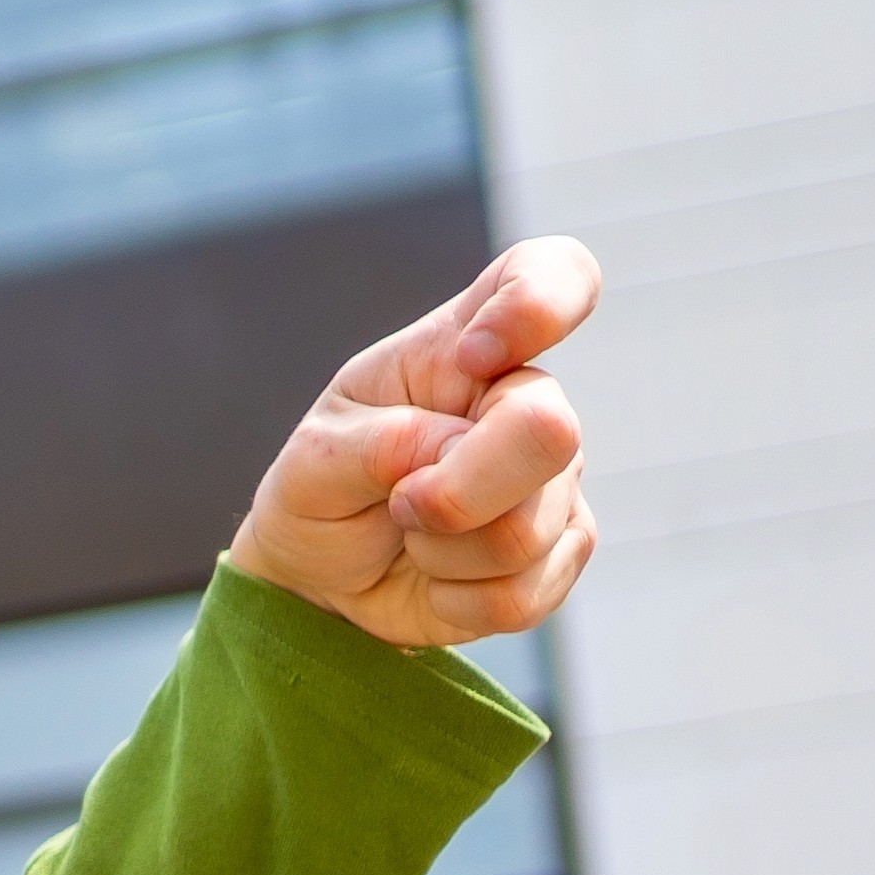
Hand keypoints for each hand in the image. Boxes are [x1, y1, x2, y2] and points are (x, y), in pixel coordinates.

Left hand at [227, 236, 600, 648]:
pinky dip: (459, 600)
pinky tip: (436, 577)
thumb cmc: (321, 494)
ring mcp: (554, 478)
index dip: (541, 301)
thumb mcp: (313, 461)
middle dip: (458, 491)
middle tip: (402, 504)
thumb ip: (378, 445)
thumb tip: (455, 451)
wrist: (322, 583)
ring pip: (531, 528)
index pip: (551, 274)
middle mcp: (522, 400)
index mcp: (461, 346)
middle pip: (547, 430)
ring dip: (444, 551)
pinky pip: (526, 592)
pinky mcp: (561, 550)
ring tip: (409, 533)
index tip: (477, 356)